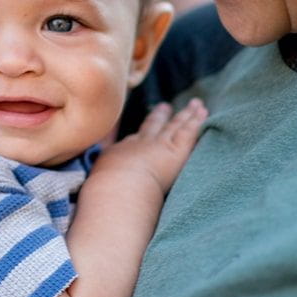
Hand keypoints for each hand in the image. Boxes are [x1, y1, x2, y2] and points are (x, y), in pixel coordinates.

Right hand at [91, 99, 206, 196]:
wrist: (119, 188)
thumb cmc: (107, 191)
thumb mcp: (98, 179)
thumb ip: (99, 174)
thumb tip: (93, 177)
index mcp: (121, 151)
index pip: (133, 138)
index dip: (141, 131)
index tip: (144, 124)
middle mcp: (140, 143)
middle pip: (153, 125)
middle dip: (160, 116)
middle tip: (165, 106)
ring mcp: (159, 144)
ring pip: (175, 126)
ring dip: (185, 114)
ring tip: (195, 105)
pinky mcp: (175, 150)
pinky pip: (188, 131)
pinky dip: (196, 121)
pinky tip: (204, 112)